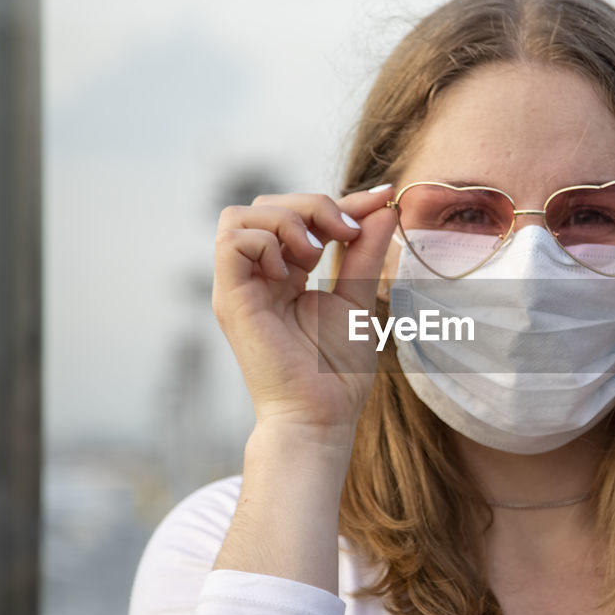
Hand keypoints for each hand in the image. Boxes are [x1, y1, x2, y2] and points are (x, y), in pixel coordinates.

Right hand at [211, 186, 395, 444]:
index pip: (300, 215)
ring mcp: (240, 286)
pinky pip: (232, 241)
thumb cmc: (336, 372)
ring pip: (242, 214)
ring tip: (317, 254)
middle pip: (267, 204)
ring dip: (288, 220)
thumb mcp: (359, 298)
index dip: (340, 200)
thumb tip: (384, 206)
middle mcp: (257, 276)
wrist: (321, 416)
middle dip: (313, 204)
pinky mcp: (230, 299)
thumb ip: (366, 253)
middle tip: (347, 234)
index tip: (383, 198)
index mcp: (285, 273)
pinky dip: (266, 242)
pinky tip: (292, 271)